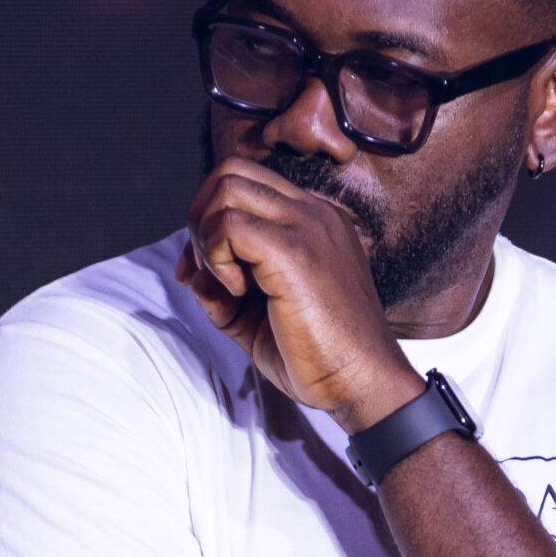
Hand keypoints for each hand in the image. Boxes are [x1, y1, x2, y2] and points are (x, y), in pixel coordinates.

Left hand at [175, 158, 421, 427]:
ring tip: (228, 283)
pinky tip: (239, 292)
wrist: (364, 385)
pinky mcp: (295, 251)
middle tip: (208, 272)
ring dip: (207, 235)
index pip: (246, 185)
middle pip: (230, 171)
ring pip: (227, 186)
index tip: (201, 272)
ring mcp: (307, 226)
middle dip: (199, 218)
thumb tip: (191, 277)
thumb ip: (223, 296)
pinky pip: (230, 225)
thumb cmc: (321, 359)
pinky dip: (217, 257)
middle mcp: (312, 213)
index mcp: (312, 222)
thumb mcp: (258, 323)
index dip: (209, 221)